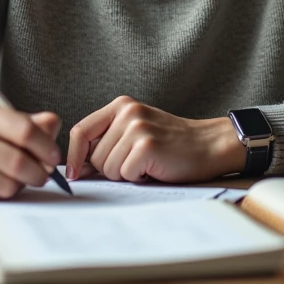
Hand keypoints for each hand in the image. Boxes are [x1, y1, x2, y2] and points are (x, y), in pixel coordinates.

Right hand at [0, 102, 61, 199]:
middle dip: (39, 172)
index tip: (54, 156)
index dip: (46, 147)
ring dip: (21, 184)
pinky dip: (3, 192)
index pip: (24, 130)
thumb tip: (53, 126)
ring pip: (7, 184)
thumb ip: (30, 122)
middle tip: (43, 174)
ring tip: (19, 177)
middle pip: (18, 161)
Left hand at [65, 96, 244, 183]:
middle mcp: (127, 112)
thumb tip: (76, 168)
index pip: (80, 130)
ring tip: (147, 163)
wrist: (209, 145)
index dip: (74, 156)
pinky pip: (125, 174)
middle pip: (93, 156)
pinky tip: (155, 168)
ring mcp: (137, 127)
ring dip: (125, 174)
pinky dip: (138, 178)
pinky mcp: (147, 146)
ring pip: (107, 168)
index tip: (75, 174)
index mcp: (121, 105)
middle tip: (136, 163)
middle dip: (109, 168)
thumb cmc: (171, 144)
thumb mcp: (136, 131)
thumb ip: (107, 142)